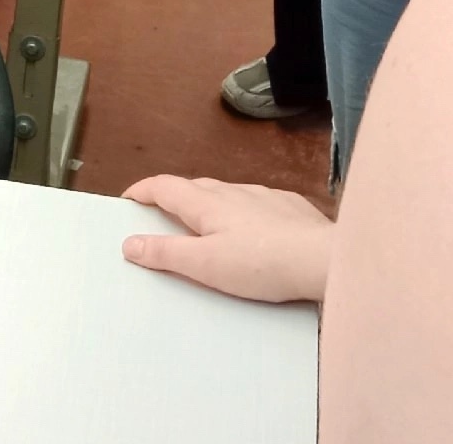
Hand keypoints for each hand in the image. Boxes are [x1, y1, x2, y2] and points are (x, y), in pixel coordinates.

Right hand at [120, 175, 333, 303]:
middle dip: (174, 198)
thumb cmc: (261, 264)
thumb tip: (130, 243)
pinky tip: (253, 231)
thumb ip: (166, 253)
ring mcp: (265, 197)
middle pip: (194, 186)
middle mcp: (234, 191)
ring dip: (210, 205)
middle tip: (163, 218)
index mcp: (207, 203)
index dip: (142, 191)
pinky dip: (244, 212)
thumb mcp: (204, 266)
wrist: (324, 260)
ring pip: (228, 194)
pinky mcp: (290, 207)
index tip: (128, 200)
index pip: (164, 186)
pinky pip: (258, 203)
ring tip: (207, 227)